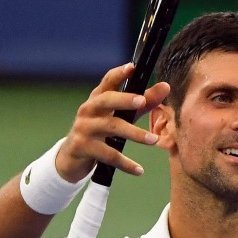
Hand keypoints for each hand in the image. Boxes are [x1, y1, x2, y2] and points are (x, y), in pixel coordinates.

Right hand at [55, 63, 171, 180]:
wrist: (72, 157)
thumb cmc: (101, 131)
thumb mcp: (120, 116)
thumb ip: (143, 103)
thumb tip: (166, 86)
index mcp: (98, 99)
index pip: (108, 81)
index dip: (119, 74)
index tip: (132, 67)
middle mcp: (89, 109)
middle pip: (107, 100)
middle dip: (124, 99)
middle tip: (142, 102)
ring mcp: (84, 128)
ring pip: (111, 128)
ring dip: (134, 134)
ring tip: (154, 141)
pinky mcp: (83, 147)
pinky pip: (108, 155)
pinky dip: (125, 163)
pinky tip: (139, 170)